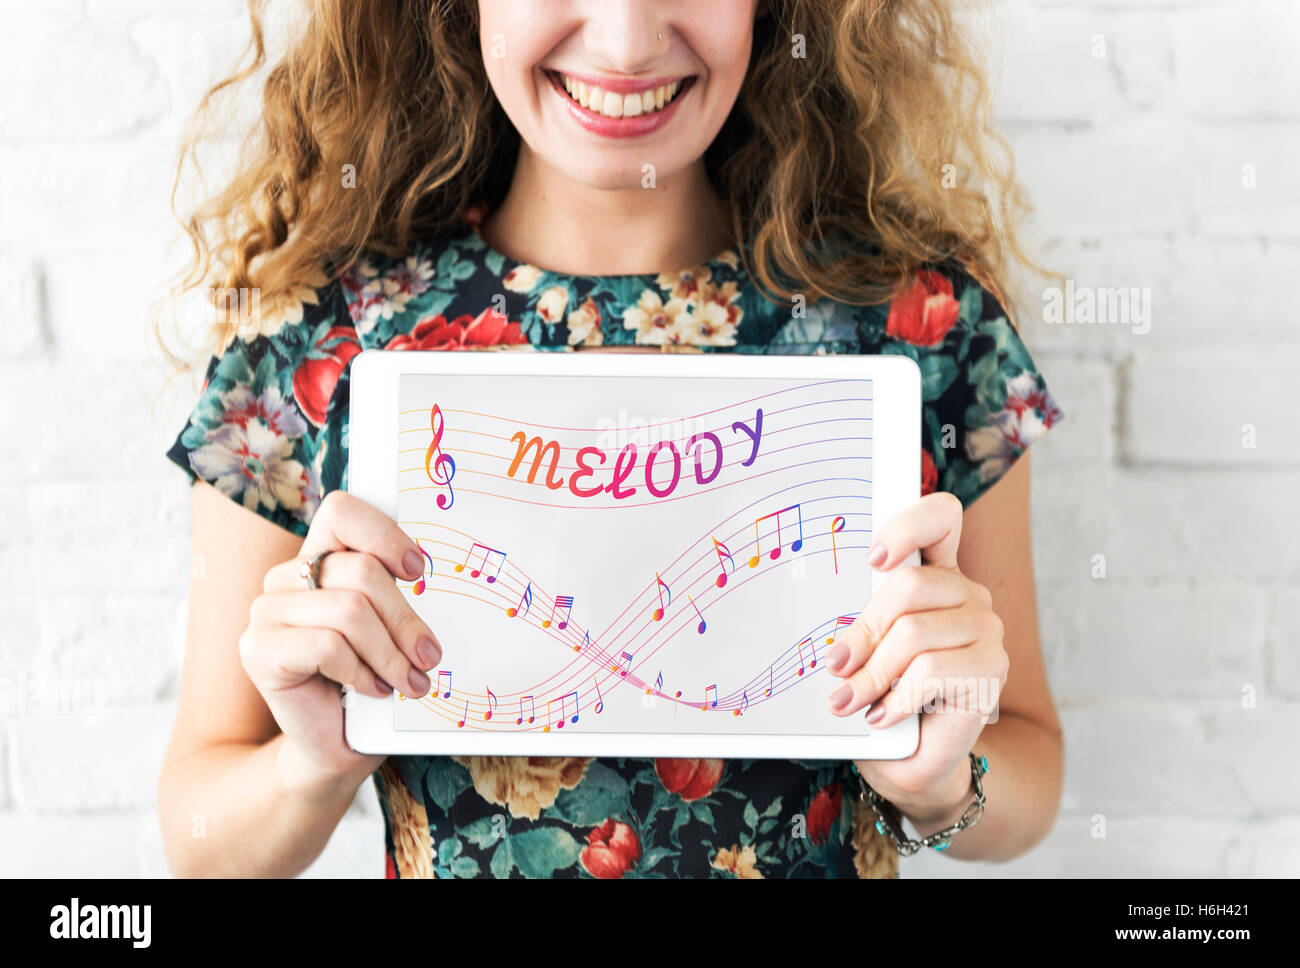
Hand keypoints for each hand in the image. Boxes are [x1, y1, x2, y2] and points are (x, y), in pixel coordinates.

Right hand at [239, 491, 443, 789]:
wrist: (333, 747)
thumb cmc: (368, 683)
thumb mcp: (389, 630)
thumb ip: (395, 594)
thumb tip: (426, 573)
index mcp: (318, 560)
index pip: (342, 511)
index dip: (384, 534)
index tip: (417, 571)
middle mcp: (285, 578)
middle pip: (361, 572)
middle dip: (405, 619)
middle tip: (429, 655)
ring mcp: (266, 612)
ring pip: (350, 612)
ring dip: (390, 654)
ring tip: (407, 680)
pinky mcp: (258, 649)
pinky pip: (327, 646)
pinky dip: (360, 672)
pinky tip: (370, 689)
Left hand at [823, 492, 1006, 828]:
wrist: (913, 759)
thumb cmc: (884, 696)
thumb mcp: (866, 651)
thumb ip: (861, 624)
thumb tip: (835, 634)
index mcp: (937, 575)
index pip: (940, 518)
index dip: (908, 527)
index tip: (873, 559)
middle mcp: (968, 596)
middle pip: (911, 584)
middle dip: (865, 630)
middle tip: (837, 666)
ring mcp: (986, 631)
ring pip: (915, 633)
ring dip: (873, 674)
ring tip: (850, 700)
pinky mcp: (990, 671)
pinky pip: (931, 672)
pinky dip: (897, 697)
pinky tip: (883, 715)